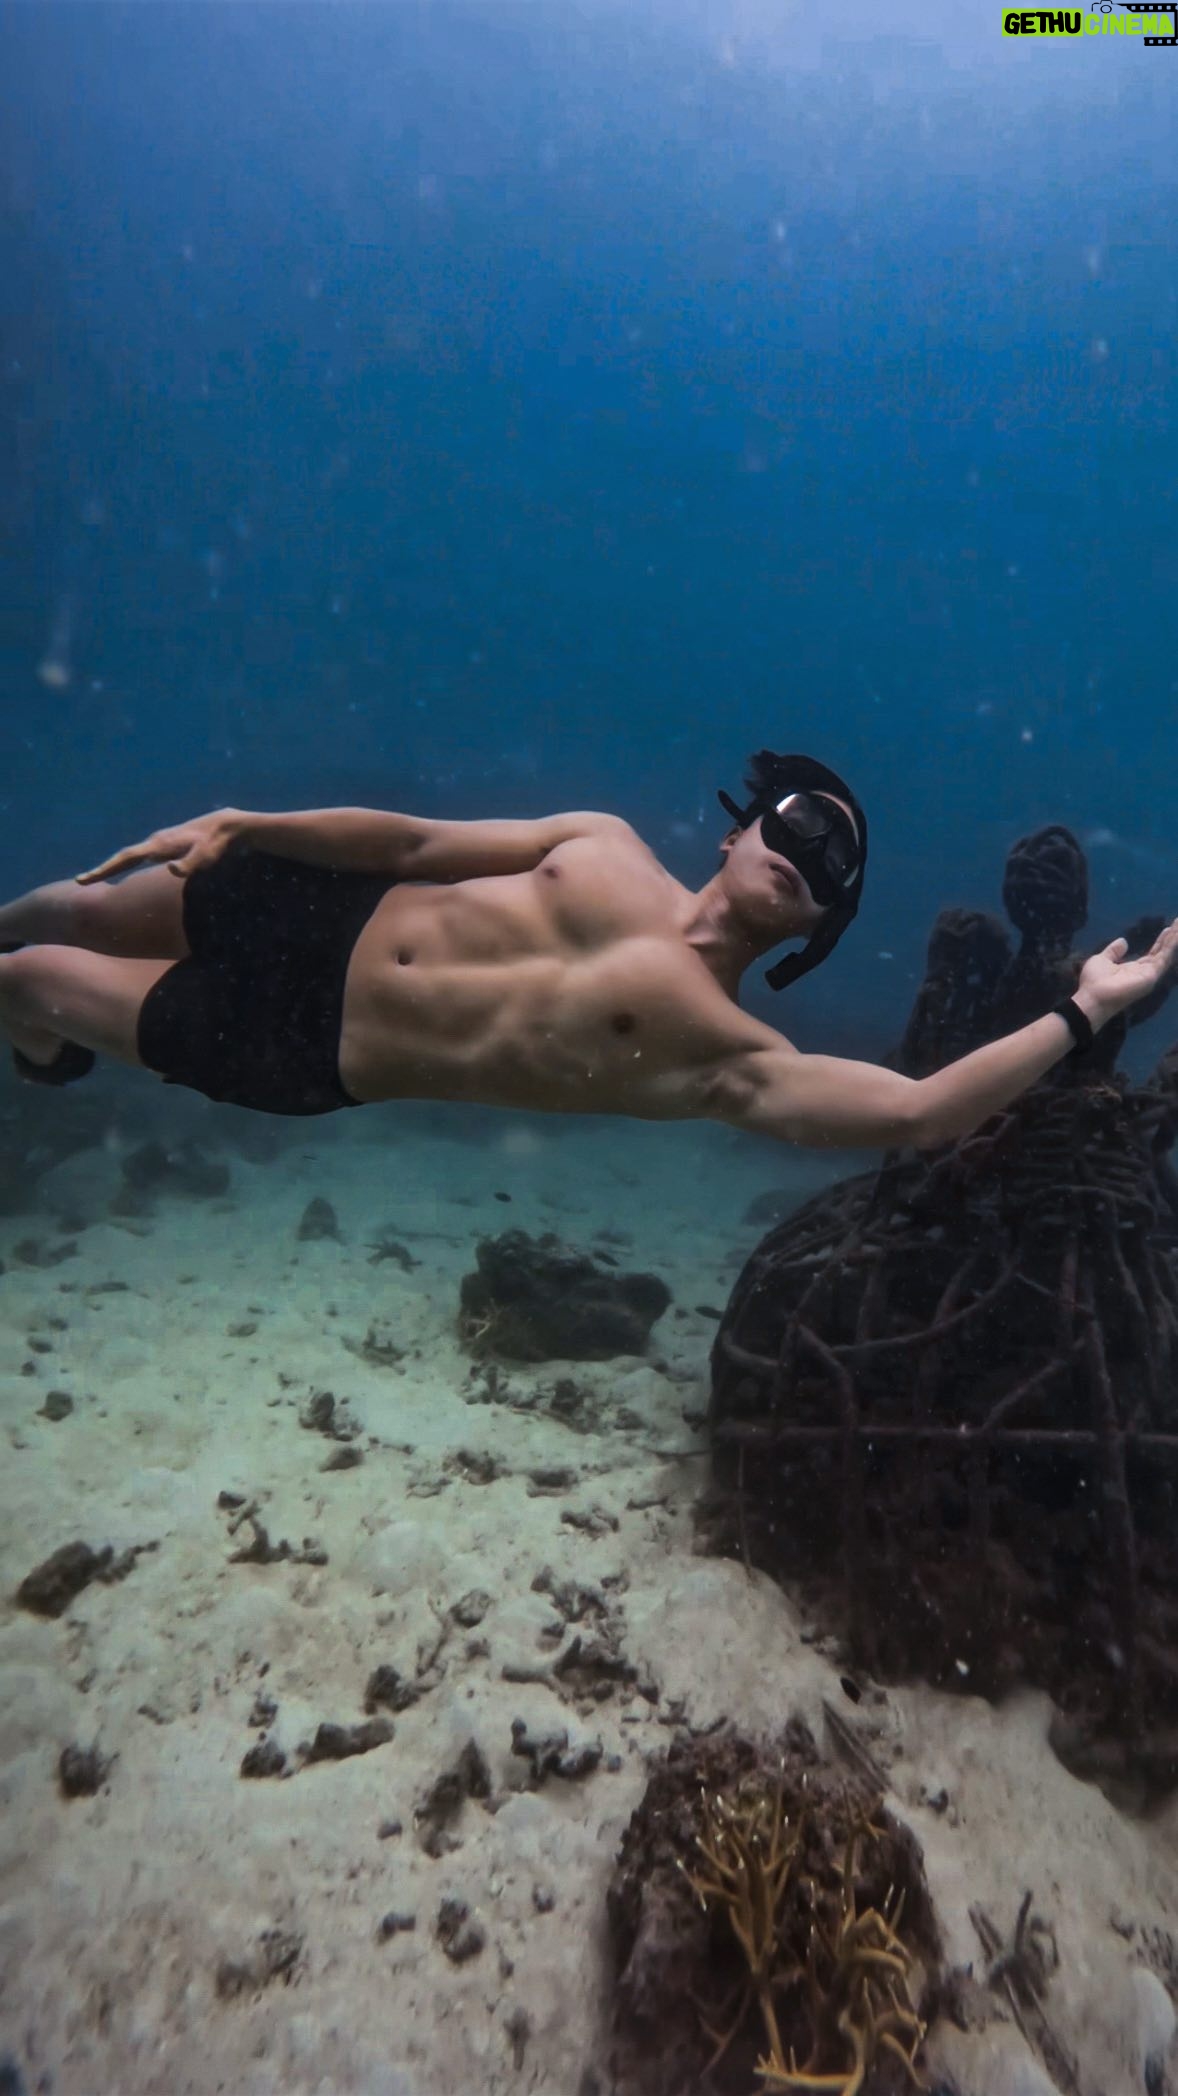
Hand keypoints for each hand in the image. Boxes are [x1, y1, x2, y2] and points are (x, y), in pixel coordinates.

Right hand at [75, 808, 245, 883]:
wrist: (225, 826)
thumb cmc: (215, 844)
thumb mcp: (204, 857)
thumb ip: (188, 865)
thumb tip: (170, 870)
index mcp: (158, 845)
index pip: (125, 858)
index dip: (105, 869)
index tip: (85, 879)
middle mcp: (155, 843)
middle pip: (122, 858)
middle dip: (102, 869)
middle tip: (82, 881)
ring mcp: (160, 844)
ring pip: (130, 857)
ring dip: (112, 867)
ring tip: (95, 878)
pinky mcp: (167, 847)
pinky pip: (141, 858)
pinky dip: (127, 864)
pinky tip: (124, 872)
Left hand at [1076, 917, 1177, 1020]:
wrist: (1092, 997)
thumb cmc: (1094, 981)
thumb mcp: (1102, 960)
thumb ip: (1114, 951)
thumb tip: (1123, 941)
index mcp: (1134, 969)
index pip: (1152, 953)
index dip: (1161, 941)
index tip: (1168, 929)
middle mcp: (1145, 972)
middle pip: (1162, 952)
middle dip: (1172, 938)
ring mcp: (1149, 975)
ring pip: (1166, 954)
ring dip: (1174, 940)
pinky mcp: (1150, 976)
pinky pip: (1163, 958)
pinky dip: (1170, 946)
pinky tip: (1176, 935)